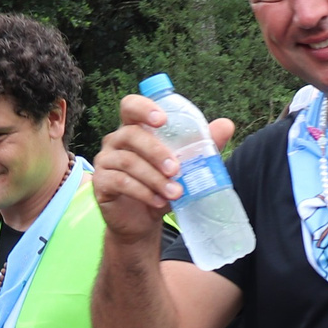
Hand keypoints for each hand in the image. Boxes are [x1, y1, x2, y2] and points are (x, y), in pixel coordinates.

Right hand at [95, 94, 232, 250]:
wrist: (143, 221)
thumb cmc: (162, 185)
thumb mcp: (185, 165)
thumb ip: (203, 145)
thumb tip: (227, 125)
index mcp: (134, 128)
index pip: (130, 106)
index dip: (144, 108)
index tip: (163, 120)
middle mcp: (115, 140)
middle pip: (131, 135)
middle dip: (156, 151)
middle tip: (176, 169)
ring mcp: (105, 161)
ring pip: (127, 162)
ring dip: (154, 177)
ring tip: (175, 192)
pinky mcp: (101, 183)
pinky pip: (119, 182)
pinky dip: (142, 192)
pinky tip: (159, 201)